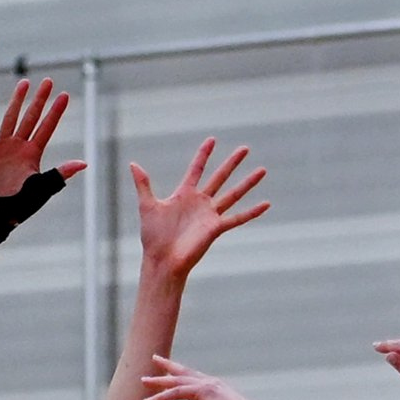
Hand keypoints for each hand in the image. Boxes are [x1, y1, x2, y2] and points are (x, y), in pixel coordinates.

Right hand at [0, 79, 84, 199]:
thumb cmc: (17, 207)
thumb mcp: (41, 189)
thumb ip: (60, 174)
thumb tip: (83, 163)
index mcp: (33, 156)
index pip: (47, 128)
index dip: (56, 112)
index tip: (65, 95)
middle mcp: (18, 148)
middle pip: (31, 118)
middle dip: (40, 100)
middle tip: (48, 81)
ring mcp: (1, 147)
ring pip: (11, 118)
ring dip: (18, 100)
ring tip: (25, 83)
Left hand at [133, 139, 268, 280]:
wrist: (162, 260)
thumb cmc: (153, 237)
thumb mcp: (147, 205)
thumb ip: (144, 184)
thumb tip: (133, 164)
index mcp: (185, 194)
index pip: (197, 168)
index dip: (204, 154)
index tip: (213, 139)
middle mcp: (200, 202)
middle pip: (220, 177)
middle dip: (232, 163)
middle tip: (245, 148)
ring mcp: (210, 215)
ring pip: (233, 194)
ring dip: (247, 183)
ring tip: (262, 170)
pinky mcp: (216, 228)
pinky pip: (238, 218)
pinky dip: (252, 212)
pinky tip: (266, 204)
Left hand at [141, 355, 279, 399]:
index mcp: (216, 391)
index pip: (193, 380)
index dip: (179, 376)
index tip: (167, 373)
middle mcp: (212, 384)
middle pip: (184, 373)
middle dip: (168, 368)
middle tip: (154, 359)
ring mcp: (209, 386)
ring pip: (178, 381)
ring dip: (160, 382)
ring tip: (144, 382)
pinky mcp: (205, 393)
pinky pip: (178, 392)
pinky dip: (163, 396)